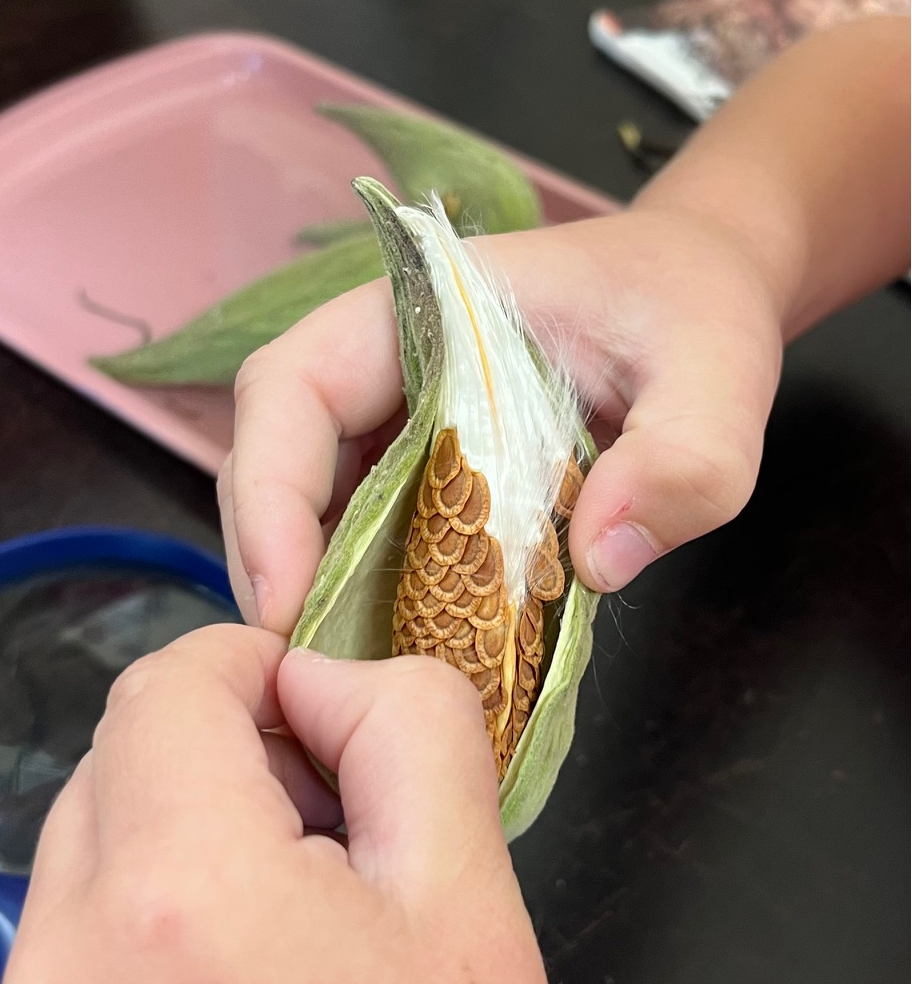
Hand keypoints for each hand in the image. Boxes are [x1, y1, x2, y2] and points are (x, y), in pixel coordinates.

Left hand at [0, 625, 642, 983]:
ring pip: (87, 847)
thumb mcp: (468, 884)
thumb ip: (401, 721)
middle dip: (219, 754)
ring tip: (295, 915)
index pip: (164, 689)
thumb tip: (320, 678)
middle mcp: (63, 973)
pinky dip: (143, 921)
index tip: (315, 701)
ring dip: (180, 834)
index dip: (249, 665)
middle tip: (329, 819)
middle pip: (115, 762)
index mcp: (178, 900)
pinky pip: (70, 945)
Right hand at [219, 204, 782, 632]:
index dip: (266, 491)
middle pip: (277, 458)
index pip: (293, 387)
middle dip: (274, 564)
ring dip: (316, 592)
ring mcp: (397, 422)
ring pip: (312, 507)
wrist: (697, 302)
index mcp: (422, 313)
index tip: (285, 598)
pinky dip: (369, 597)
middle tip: (304, 672)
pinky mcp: (423, 472)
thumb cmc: (694, 312)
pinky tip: (395, 654)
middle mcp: (385, 367)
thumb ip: (684, 458)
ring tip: (340, 681)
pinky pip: (370, 535)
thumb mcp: (718, 374)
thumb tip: (598, 562)